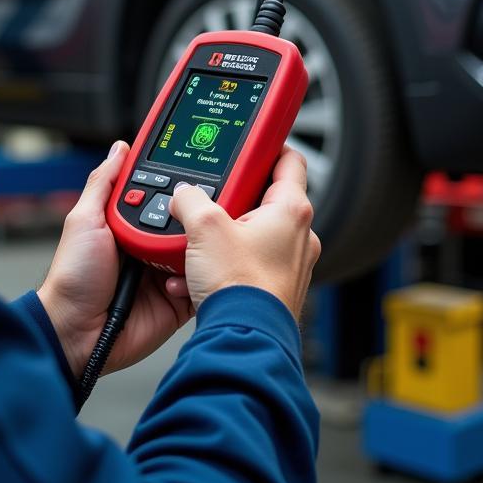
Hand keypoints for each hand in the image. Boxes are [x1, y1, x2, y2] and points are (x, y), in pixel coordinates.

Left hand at [37, 142, 194, 380]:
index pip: (162, 197)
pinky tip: (187, 276)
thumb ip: (103, 183)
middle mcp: (151, 246)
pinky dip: (198, 279)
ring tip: (193, 248)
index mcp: (130, 224)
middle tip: (201, 214)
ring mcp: (165, 274)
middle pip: (185, 223)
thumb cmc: (73, 278)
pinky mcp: (177, 301)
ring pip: (198, 252)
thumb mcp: (84, 220)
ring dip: (198, 249)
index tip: (198, 171)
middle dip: (195, 218)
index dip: (178, 187)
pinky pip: (199, 285)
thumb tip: (120, 149)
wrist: (76, 332)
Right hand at [168, 146, 320, 315]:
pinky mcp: (276, 286)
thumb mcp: (203, 227)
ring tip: (199, 242)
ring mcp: (290, 263)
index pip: (289, 159)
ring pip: (253, 232)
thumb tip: (182, 194)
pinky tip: (200, 271)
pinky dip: (226, 262)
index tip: (252, 143)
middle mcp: (299, 235)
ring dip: (224, 234)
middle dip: (232, 198)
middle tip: (209, 200)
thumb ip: (190, 198)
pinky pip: (249, 262)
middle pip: (265, 197)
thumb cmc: (239, 287)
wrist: (243, 339)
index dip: (268, 146)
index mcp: (291, 209)